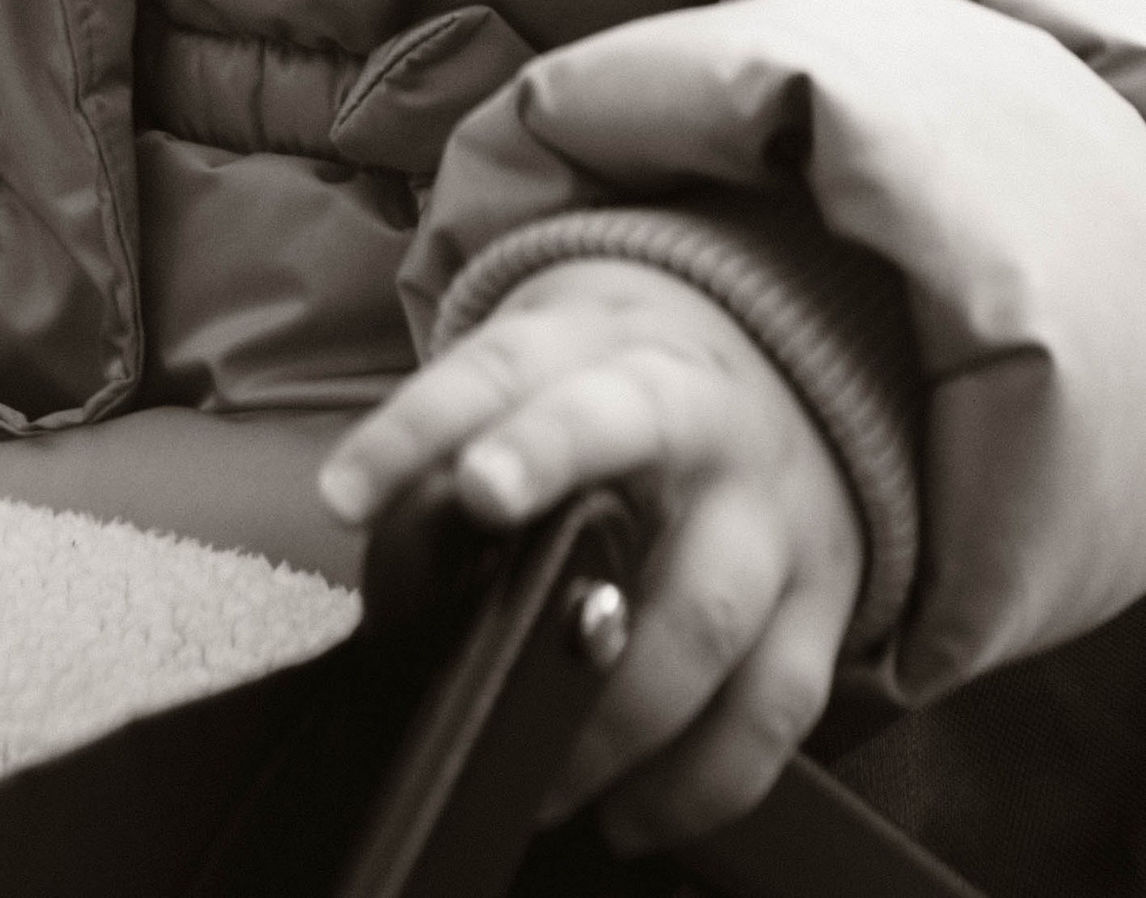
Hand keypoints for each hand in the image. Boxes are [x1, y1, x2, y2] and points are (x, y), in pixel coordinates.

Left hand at [321, 262, 865, 849]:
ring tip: (536, 780)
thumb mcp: (531, 377)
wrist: (776, 372)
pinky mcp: (821, 606)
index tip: (344, 493)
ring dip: (610, 710)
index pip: (493, 370)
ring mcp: (766, 511)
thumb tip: (383, 555)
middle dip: (542, 461)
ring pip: (703, 608)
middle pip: (622, 432)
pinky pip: (772, 709)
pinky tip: (627, 815)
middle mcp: (692, 415)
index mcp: (598, 349)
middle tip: (477, 509)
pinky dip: (699, 781)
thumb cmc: (612, 397)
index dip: (417, 428)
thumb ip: (450, 450)